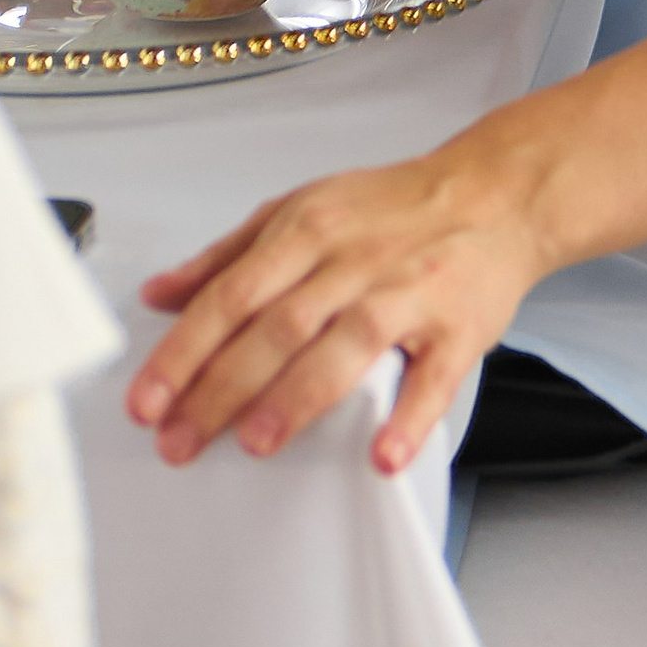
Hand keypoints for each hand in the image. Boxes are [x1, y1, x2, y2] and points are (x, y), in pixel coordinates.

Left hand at [128, 145, 537, 473]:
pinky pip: (434, 377)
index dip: (186, 350)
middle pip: (280, 324)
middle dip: (223, 387)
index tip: (149, 400)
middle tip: (180, 441)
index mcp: (310, 229)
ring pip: (347, 344)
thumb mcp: (304, 209)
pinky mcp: (458, 328)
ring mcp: (409, 292)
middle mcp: (355, 259)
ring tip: (257, 442)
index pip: (234, 293)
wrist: (497, 193)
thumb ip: (228, 254)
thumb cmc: (395, 210)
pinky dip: (409, 418)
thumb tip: (161, 293)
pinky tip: (383, 453)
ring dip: (299, 395)